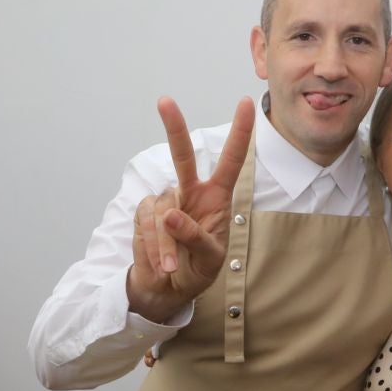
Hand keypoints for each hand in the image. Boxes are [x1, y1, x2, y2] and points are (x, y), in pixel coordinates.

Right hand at [125, 96, 254, 322]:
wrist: (165, 289)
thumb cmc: (196, 270)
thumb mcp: (209, 260)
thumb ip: (196, 237)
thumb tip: (169, 214)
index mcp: (217, 198)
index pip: (232, 161)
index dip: (240, 133)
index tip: (246, 103)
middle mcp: (191, 192)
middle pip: (182, 155)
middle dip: (174, 128)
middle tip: (164, 101)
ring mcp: (166, 201)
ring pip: (162, 211)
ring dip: (164, 244)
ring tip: (169, 267)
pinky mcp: (145, 213)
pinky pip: (147, 223)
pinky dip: (152, 246)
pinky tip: (158, 262)